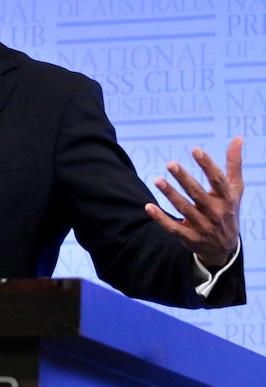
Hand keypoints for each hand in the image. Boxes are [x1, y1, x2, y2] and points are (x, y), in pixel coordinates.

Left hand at [145, 137, 242, 267]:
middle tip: (171, 163)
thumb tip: (238, 138)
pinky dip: (161, 218)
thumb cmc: (227, 210)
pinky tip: (148, 207)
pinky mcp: (189, 237)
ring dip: (170, 194)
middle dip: (184, 179)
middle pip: (198, 194)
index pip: (217, 180)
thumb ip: (234, 164)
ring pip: (184, 209)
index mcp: (227, 198)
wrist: (224, 248)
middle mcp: (215, 212)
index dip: (207, 165)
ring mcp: (202, 226)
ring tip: (157, 180)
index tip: (196, 150)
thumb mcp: (234, 189)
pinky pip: (173, 227)